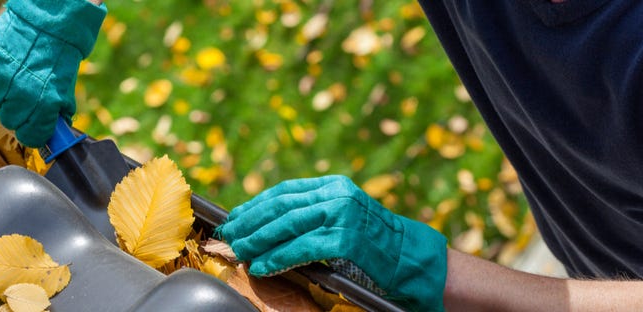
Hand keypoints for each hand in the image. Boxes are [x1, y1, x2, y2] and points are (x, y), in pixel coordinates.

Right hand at [0, 0, 106, 146]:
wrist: (48, 20)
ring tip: (19, 75)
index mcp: (43, 104)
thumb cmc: (59, 56)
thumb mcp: (65, 88)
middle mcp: (18, 93)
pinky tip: (7, 63)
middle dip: (19, 113)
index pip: (30, 136)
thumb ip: (57, 114)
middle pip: (10, 120)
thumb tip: (54, 134)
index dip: (33, 133)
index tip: (35, 129)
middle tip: (28, 98)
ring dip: (6, 92)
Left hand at [216, 175, 447, 310]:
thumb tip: (268, 224)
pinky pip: (302, 248)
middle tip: (230, 236)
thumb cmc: (374, 244)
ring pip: (287, 225)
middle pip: (281, 206)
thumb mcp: (344, 216)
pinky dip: (278, 258)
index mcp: (334, 185)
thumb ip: (313, 213)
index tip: (236, 217)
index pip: (284, 191)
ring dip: (258, 240)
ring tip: (241, 251)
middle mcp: (337, 194)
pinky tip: (264, 266)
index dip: (256, 204)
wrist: (412, 259)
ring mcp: (342, 215)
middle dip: (250, 222)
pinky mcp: (346, 240)